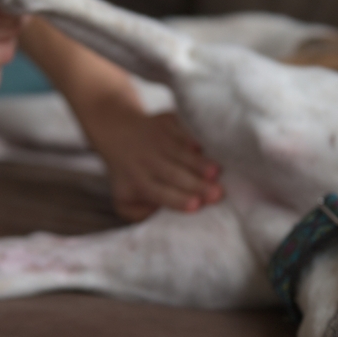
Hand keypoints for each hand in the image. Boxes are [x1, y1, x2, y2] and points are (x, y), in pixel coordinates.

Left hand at [81, 101, 223, 221]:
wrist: (119, 132)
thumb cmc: (132, 175)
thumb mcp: (125, 200)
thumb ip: (141, 214)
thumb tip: (162, 215)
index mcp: (138, 182)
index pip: (159, 193)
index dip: (178, 199)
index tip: (197, 205)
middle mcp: (147, 160)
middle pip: (174, 174)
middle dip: (197, 184)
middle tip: (218, 193)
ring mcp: (157, 139)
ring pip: (182, 153)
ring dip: (200, 163)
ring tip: (217, 172)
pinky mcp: (167, 121)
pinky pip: (184, 131)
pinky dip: (194, 139)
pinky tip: (207, 148)